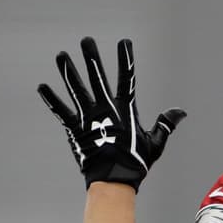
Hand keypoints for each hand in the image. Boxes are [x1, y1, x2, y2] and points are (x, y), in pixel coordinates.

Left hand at [37, 37, 185, 191]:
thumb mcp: (155, 143)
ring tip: (61, 55)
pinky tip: (42, 86)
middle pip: (97, 77)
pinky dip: (51, 99)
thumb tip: (180, 112)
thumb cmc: (135, 163)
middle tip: (86, 41)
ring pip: (76, 89)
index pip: (126, 79)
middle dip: (92, 58)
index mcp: (125, 110)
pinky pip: (60, 111)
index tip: (124, 42)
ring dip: (69, 71)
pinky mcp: (74, 129)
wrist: (114, 181)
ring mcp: (88, 118)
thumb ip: (165, 124)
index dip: (125, 59)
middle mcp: (105, 109)